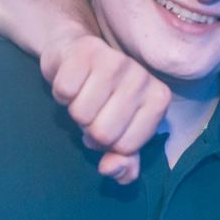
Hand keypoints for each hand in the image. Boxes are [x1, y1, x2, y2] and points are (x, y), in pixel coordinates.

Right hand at [42, 33, 170, 183]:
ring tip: (83, 95)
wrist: (76, 55)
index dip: (109, 144)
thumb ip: (123, 162)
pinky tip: (72, 81)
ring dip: (74, 110)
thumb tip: (110, 169)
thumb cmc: (103, 99)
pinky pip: (64, 92)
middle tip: (93, 110)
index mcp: (159, 100)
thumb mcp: (119, 133)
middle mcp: (142, 77)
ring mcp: (116, 61)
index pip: (126, 148)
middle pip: (103, 133)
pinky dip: (61, 92)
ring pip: (81, 114)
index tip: (109, 124)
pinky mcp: (86, 51)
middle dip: (89, 128)